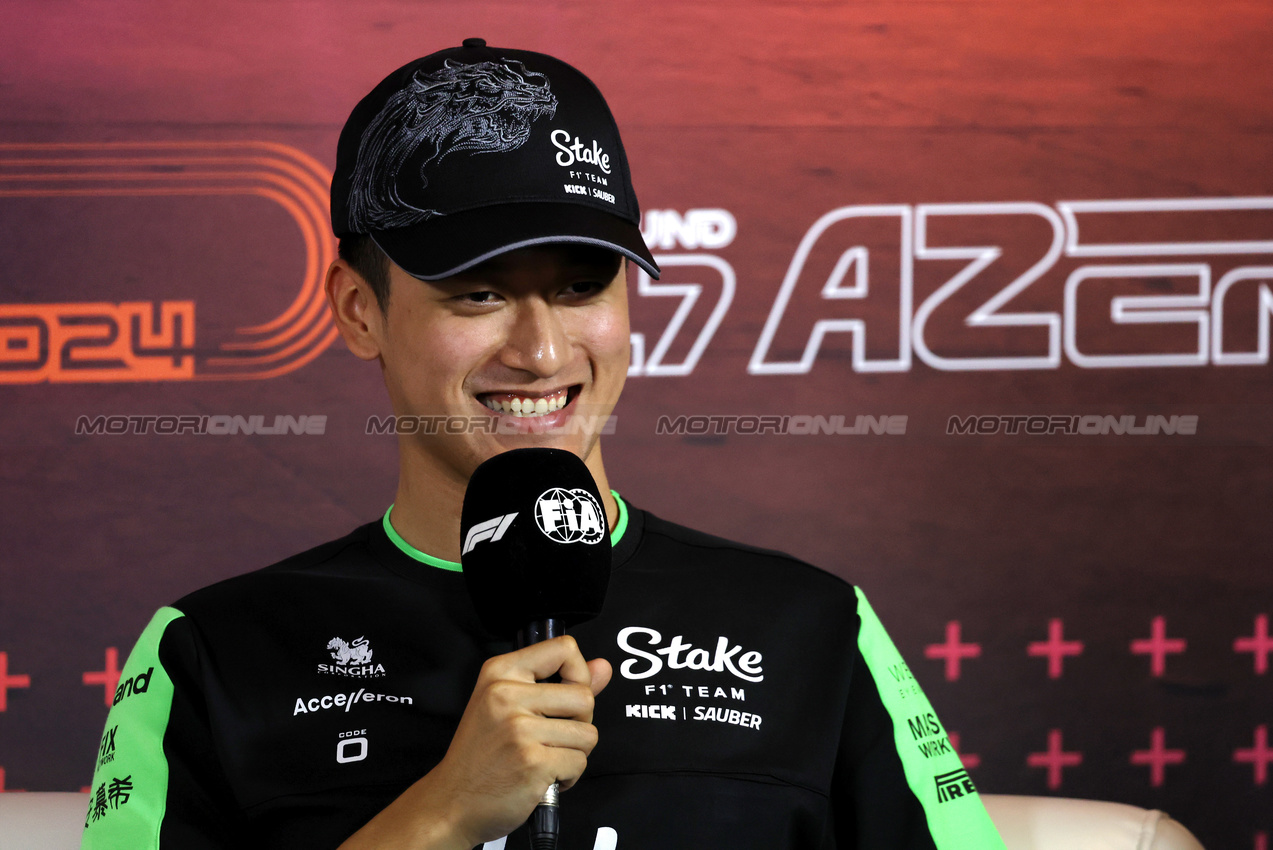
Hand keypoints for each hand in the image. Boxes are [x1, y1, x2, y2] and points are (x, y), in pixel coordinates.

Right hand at [337, 636, 611, 849]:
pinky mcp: (532, 762)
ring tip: (546, 758)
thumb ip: (561, 683)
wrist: (451, 802)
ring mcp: (519, 729)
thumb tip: (604, 667)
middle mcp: (506, 695)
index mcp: (500, 672)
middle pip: (584, 696)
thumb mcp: (509, 705)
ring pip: (588, 733)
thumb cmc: (482, 754)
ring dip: (574, 753)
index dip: (578, 674)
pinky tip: (544, 776)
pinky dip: (569, 776)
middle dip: (580, 723)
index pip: (564, 649)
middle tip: (553, 737)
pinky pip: (579, 762)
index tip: (567, 696)